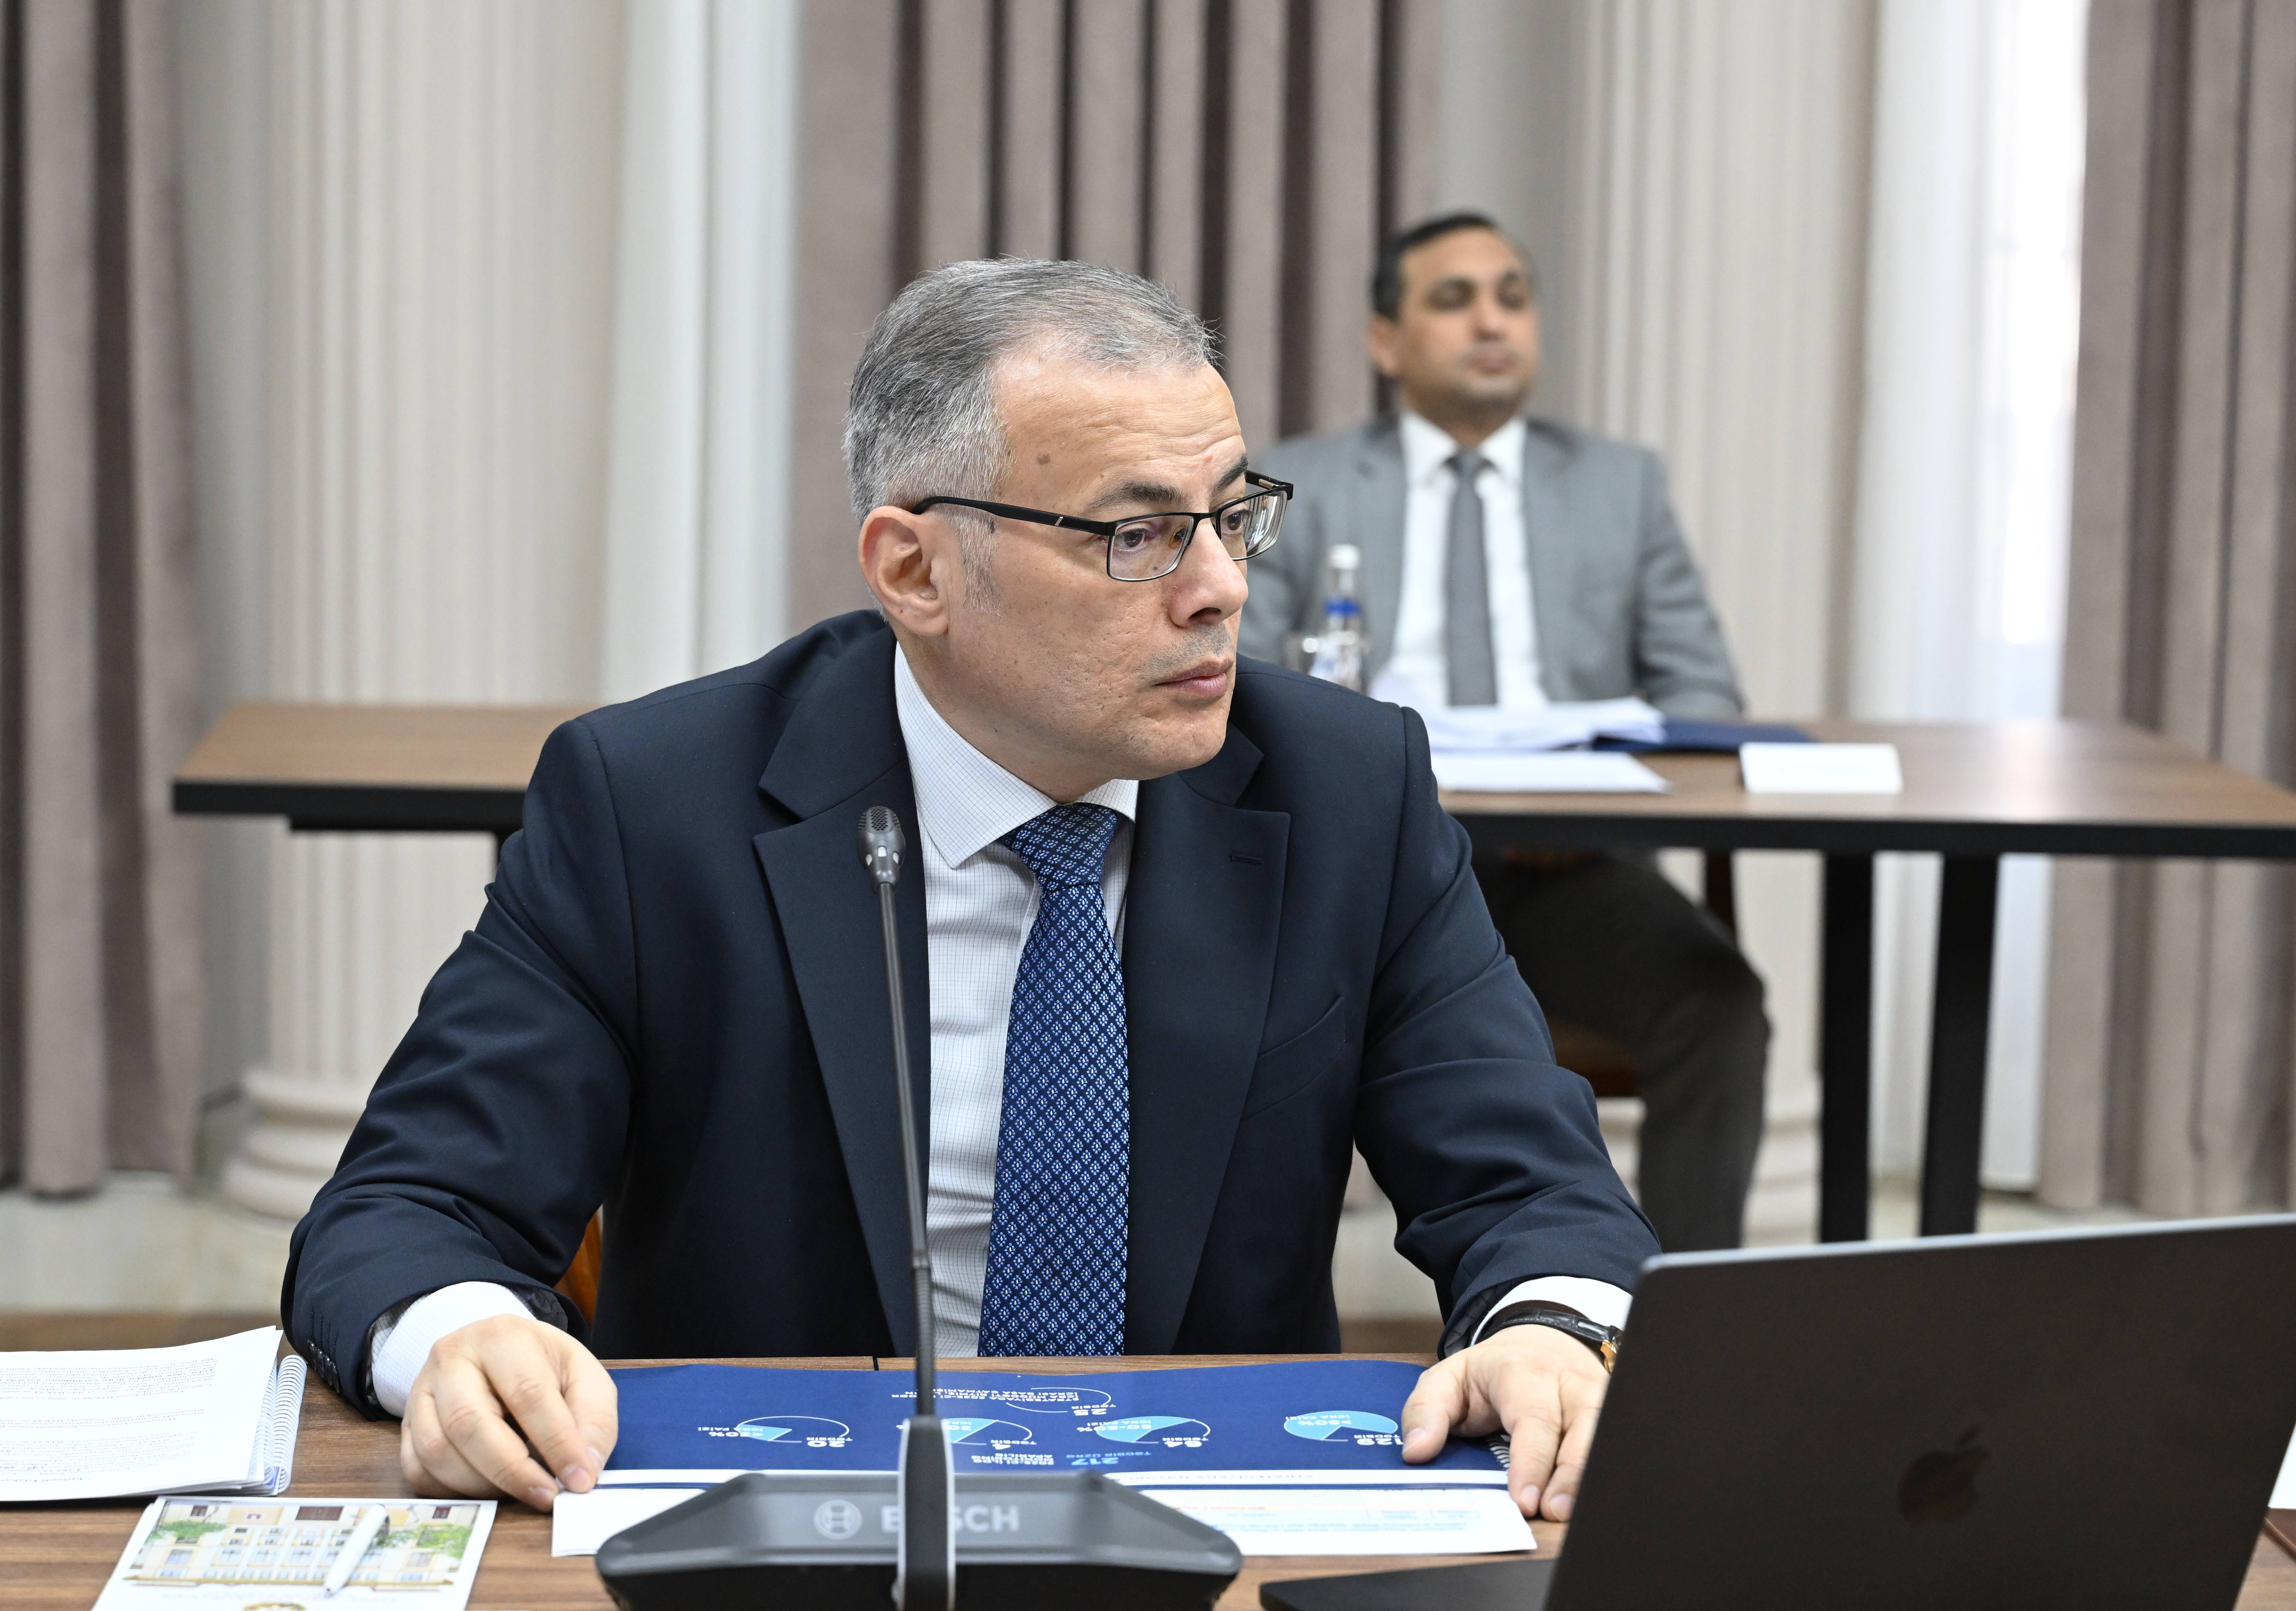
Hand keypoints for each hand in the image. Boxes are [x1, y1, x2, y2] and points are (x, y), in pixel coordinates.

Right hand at [399, 1314, 618, 1510]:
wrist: (494, 1350)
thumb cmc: (541, 1365)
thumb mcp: (582, 1374)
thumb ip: (592, 1417)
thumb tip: (585, 1469)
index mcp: (503, 1336)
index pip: (527, 1394)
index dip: (556, 1443)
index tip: (579, 1480)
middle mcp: (453, 1357)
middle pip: (470, 1424)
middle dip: (513, 1471)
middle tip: (547, 1496)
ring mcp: (422, 1390)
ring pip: (437, 1450)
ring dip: (482, 1485)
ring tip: (519, 1490)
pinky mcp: (407, 1423)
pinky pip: (416, 1469)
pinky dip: (450, 1490)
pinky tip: (485, 1489)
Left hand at [1399, 1322, 1608, 1518]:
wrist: (1536, 1340)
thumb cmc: (1490, 1371)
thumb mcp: (1447, 1378)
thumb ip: (1425, 1411)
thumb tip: (1416, 1451)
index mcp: (1522, 1372)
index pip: (1533, 1418)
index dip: (1531, 1461)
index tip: (1523, 1499)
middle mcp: (1566, 1381)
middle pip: (1583, 1424)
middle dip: (1571, 1473)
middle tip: (1555, 1512)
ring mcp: (1595, 1393)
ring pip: (1606, 1430)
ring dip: (1592, 1472)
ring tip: (1572, 1512)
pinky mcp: (1611, 1410)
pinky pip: (1613, 1438)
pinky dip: (1604, 1466)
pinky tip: (1590, 1496)